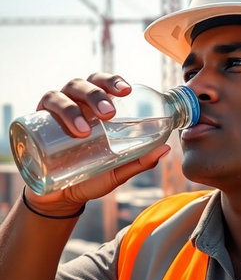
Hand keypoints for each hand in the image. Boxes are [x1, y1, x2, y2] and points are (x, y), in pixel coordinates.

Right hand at [25, 73, 170, 214]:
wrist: (61, 198)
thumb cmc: (91, 177)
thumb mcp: (118, 170)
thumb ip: (140, 161)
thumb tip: (166, 148)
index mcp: (95, 109)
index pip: (104, 85)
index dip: (114, 81)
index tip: (127, 90)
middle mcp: (75, 104)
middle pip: (83, 85)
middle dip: (97, 94)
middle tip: (109, 113)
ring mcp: (54, 113)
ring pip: (60, 95)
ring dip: (73, 108)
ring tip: (85, 131)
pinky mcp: (35, 125)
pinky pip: (41, 110)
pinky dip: (54, 114)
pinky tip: (67, 129)